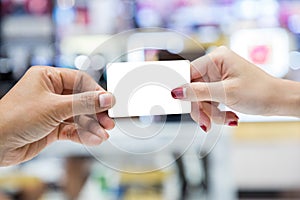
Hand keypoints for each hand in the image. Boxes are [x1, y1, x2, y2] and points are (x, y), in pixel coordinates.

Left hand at [0, 66, 114, 165]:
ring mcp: (52, 110)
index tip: (109, 103)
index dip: (96, 92)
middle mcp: (51, 92)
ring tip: (103, 134)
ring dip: (92, 126)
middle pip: (82, 100)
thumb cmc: (15, 118)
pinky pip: (72, 129)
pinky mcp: (52, 127)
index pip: (80, 81)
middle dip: (96, 112)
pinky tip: (93, 139)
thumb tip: (106, 98)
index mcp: (48, 77)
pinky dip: (83, 134)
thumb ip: (84, 103)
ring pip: (79, 116)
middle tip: (108, 121)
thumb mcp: (55, 107)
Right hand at [171, 46, 299, 130]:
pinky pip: (209, 101)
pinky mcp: (221, 87)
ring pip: (201, 98)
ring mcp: (218, 77)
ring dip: (211, 113)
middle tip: (205, 123)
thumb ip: (198, 92)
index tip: (177, 102)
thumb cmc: (260, 92)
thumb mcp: (226, 93)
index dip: (183, 89)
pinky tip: (229, 116)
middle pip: (194, 89)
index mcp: (217, 58)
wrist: (279, 101)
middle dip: (201, 108)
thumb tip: (177, 91)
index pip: (189, 73)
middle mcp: (216, 65)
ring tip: (226, 119)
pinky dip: (217, 112)